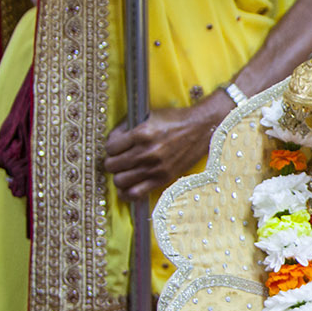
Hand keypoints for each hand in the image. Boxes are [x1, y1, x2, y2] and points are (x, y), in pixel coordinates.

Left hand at [103, 102, 220, 199]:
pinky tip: (128, 186)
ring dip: (119, 176)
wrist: (201, 129)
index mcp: (142, 133)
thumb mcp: (148, 116)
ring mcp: (155, 167)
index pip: (110, 147)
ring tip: (125, 171)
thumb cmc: (174, 121)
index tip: (117, 146)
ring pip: (119, 180)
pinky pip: (135, 193)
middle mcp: (147, 152)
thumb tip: (111, 141)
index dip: (111, 146)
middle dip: (113, 161)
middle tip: (120, 159)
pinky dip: (126, 193)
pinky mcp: (163, 178)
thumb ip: (127, 128)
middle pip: (111, 165)